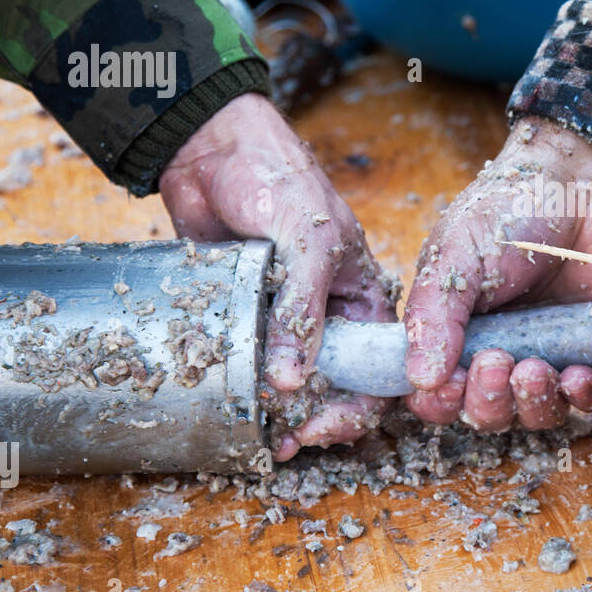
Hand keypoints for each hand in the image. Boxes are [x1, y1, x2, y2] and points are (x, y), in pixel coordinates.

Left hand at [159, 93, 396, 459]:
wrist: (212, 150)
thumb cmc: (277, 180)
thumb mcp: (305, 240)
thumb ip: (303, 309)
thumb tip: (293, 381)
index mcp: (363, 298)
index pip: (378, 370)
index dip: (357, 407)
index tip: (320, 427)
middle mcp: (330, 316)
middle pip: (335, 388)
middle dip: (315, 421)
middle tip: (284, 442)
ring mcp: (285, 320)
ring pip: (289, 383)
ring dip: (276, 414)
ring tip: (255, 435)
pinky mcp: (244, 317)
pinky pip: (248, 362)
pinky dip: (242, 388)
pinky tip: (229, 406)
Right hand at [403, 118, 591, 429]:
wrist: (577, 181)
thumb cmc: (508, 210)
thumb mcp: (455, 256)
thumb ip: (433, 316)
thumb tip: (417, 378)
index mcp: (459, 333)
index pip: (438, 395)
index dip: (440, 402)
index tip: (449, 383)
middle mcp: (503, 350)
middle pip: (488, 414)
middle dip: (487, 403)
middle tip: (496, 363)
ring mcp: (552, 351)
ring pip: (538, 414)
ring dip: (531, 404)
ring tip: (534, 368)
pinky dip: (583, 397)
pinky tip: (575, 375)